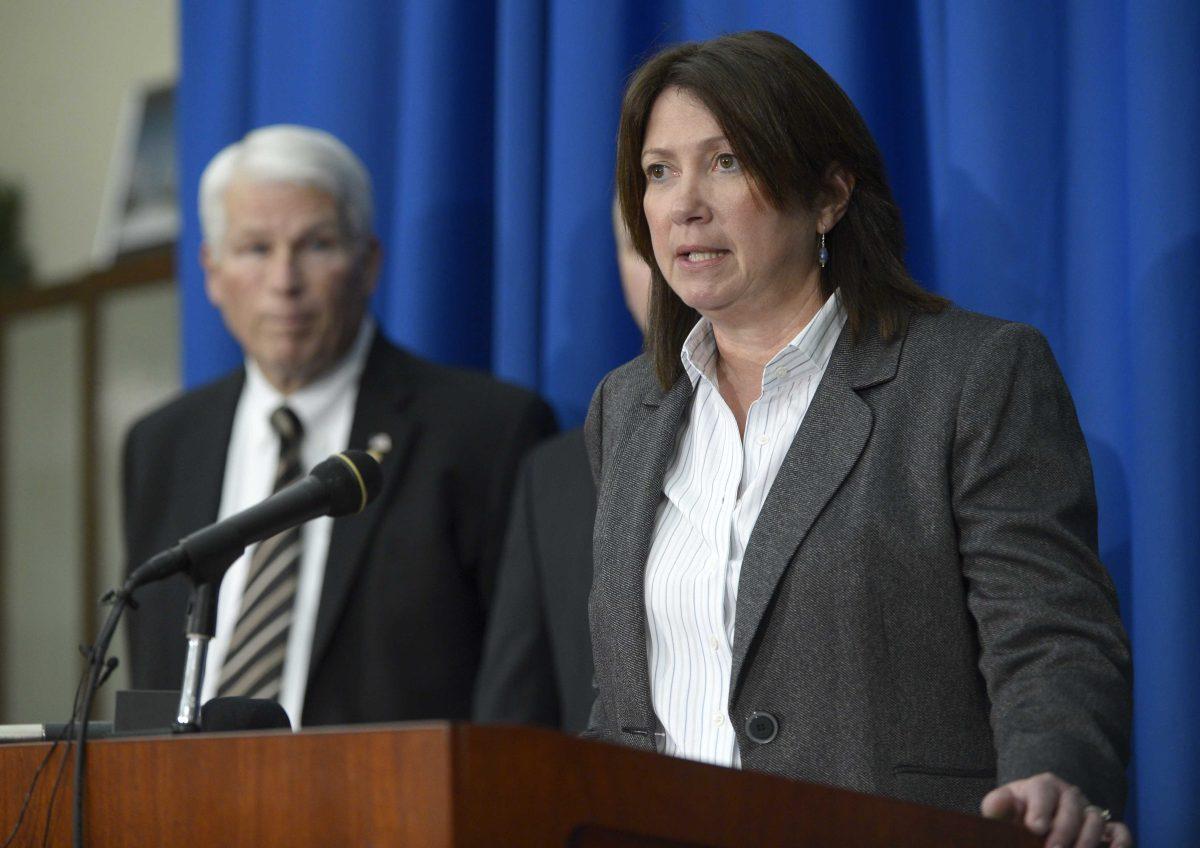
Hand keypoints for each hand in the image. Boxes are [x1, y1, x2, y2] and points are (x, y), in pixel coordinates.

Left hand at [981, 772, 1131, 846]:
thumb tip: (997, 804)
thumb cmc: (1017, 819)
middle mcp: (1069, 795)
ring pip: (1095, 819)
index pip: (1044, 790)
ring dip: (1086, 839)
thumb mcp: (1003, 812)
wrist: (1033, 826)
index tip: (1035, 828)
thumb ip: (998, 808)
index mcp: (1042, 786)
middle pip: (1072, 804)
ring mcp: (1089, 811)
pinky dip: (1119, 842)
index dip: (1041, 808)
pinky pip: (1120, 831)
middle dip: (1063, 830)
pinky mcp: (1107, 830)